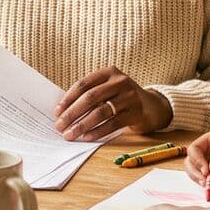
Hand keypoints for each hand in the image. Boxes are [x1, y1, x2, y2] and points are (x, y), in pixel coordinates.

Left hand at [54, 66, 173, 141]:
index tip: (57, 112)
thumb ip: (90, 96)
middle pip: (90, 98)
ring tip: (71, 135)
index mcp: (109, 72)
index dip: (68, 99)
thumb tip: (63, 112)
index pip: (84, 84)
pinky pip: (112, 124)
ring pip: (100, 112)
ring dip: (82, 125)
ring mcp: (130, 96)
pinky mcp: (136, 112)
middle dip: (72, 113)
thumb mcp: (108, 90)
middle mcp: (120, 82)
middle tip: (60, 126)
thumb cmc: (122, 99)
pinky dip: (97, 132)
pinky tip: (87, 138)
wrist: (152, 106)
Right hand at [185, 133, 209, 189]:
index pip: (194, 150)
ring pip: (195, 176)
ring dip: (202, 181)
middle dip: (196, 173)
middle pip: (190, 164)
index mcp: (209, 142)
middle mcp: (206, 154)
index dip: (197, 160)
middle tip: (206, 180)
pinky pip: (206, 184)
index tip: (206, 170)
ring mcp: (209, 168)